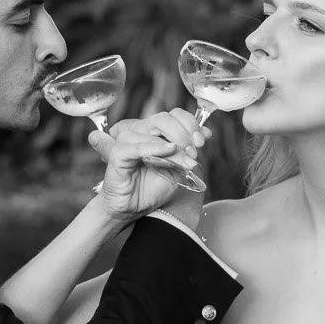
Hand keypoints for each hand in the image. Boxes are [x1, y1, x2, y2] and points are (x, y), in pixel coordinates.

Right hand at [90, 111, 206, 223]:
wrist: (132, 208)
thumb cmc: (151, 189)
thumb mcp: (177, 169)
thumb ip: (189, 150)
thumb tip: (206, 132)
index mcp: (153, 132)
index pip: (174, 115)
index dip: (190, 124)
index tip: (202, 140)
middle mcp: (140, 132)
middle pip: (164, 119)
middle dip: (184, 134)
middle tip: (194, 152)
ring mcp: (127, 141)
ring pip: (154, 134)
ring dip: (175, 149)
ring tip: (186, 163)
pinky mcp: (118, 153)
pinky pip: (138, 146)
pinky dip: (155, 148)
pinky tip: (168, 151)